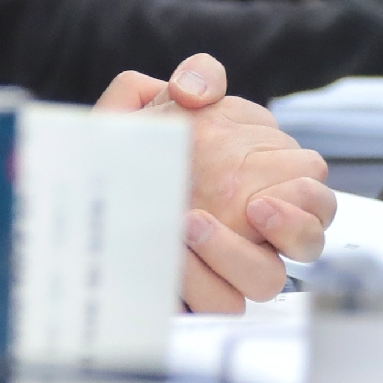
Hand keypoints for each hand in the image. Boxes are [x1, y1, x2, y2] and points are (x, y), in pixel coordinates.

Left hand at [97, 53, 336, 314]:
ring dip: (236, 254)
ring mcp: (224, 263)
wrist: (72, 202)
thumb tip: (200, 88)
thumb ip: (195, 79)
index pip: (310, 186)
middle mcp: (246, 224)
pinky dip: (202, 281)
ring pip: (268, 279)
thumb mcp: (147, 104)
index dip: (305, 190)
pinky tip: (172, 255)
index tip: (268, 187)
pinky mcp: (197, 297)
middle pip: (310, 238)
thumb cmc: (115, 156)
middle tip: (256, 209)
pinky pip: (222, 303)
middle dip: (296, 226)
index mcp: (254, 176)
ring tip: (190, 223)